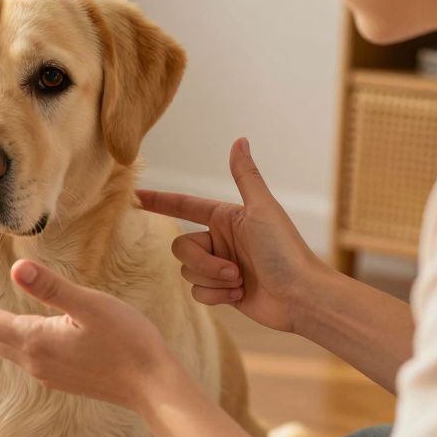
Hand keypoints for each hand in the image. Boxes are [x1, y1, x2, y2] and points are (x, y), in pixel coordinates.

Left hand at [0, 260, 179, 409]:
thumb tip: (16, 269)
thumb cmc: (127, 342)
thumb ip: (51, 287)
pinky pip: (17, 353)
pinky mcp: (58, 375)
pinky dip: (2, 335)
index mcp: (33, 339)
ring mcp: (44, 371)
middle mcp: (31, 359)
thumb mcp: (90, 305)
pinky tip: (11, 327)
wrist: (152, 387)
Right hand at [137, 138, 324, 332]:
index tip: (135, 197)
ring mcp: (221, 267)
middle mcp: (221, 240)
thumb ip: (245, 175)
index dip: (160, 201)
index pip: (184, 206)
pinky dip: (217, 296)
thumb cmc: (286, 251)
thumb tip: (240, 139)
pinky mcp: (222, 291)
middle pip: (181, 247)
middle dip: (203, 262)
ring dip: (212, 280)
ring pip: (188, 272)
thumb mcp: (262, 209)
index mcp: (227, 218)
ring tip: (240, 283)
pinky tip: (240, 296)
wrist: (301, 297)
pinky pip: (198, 293)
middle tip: (233, 270)